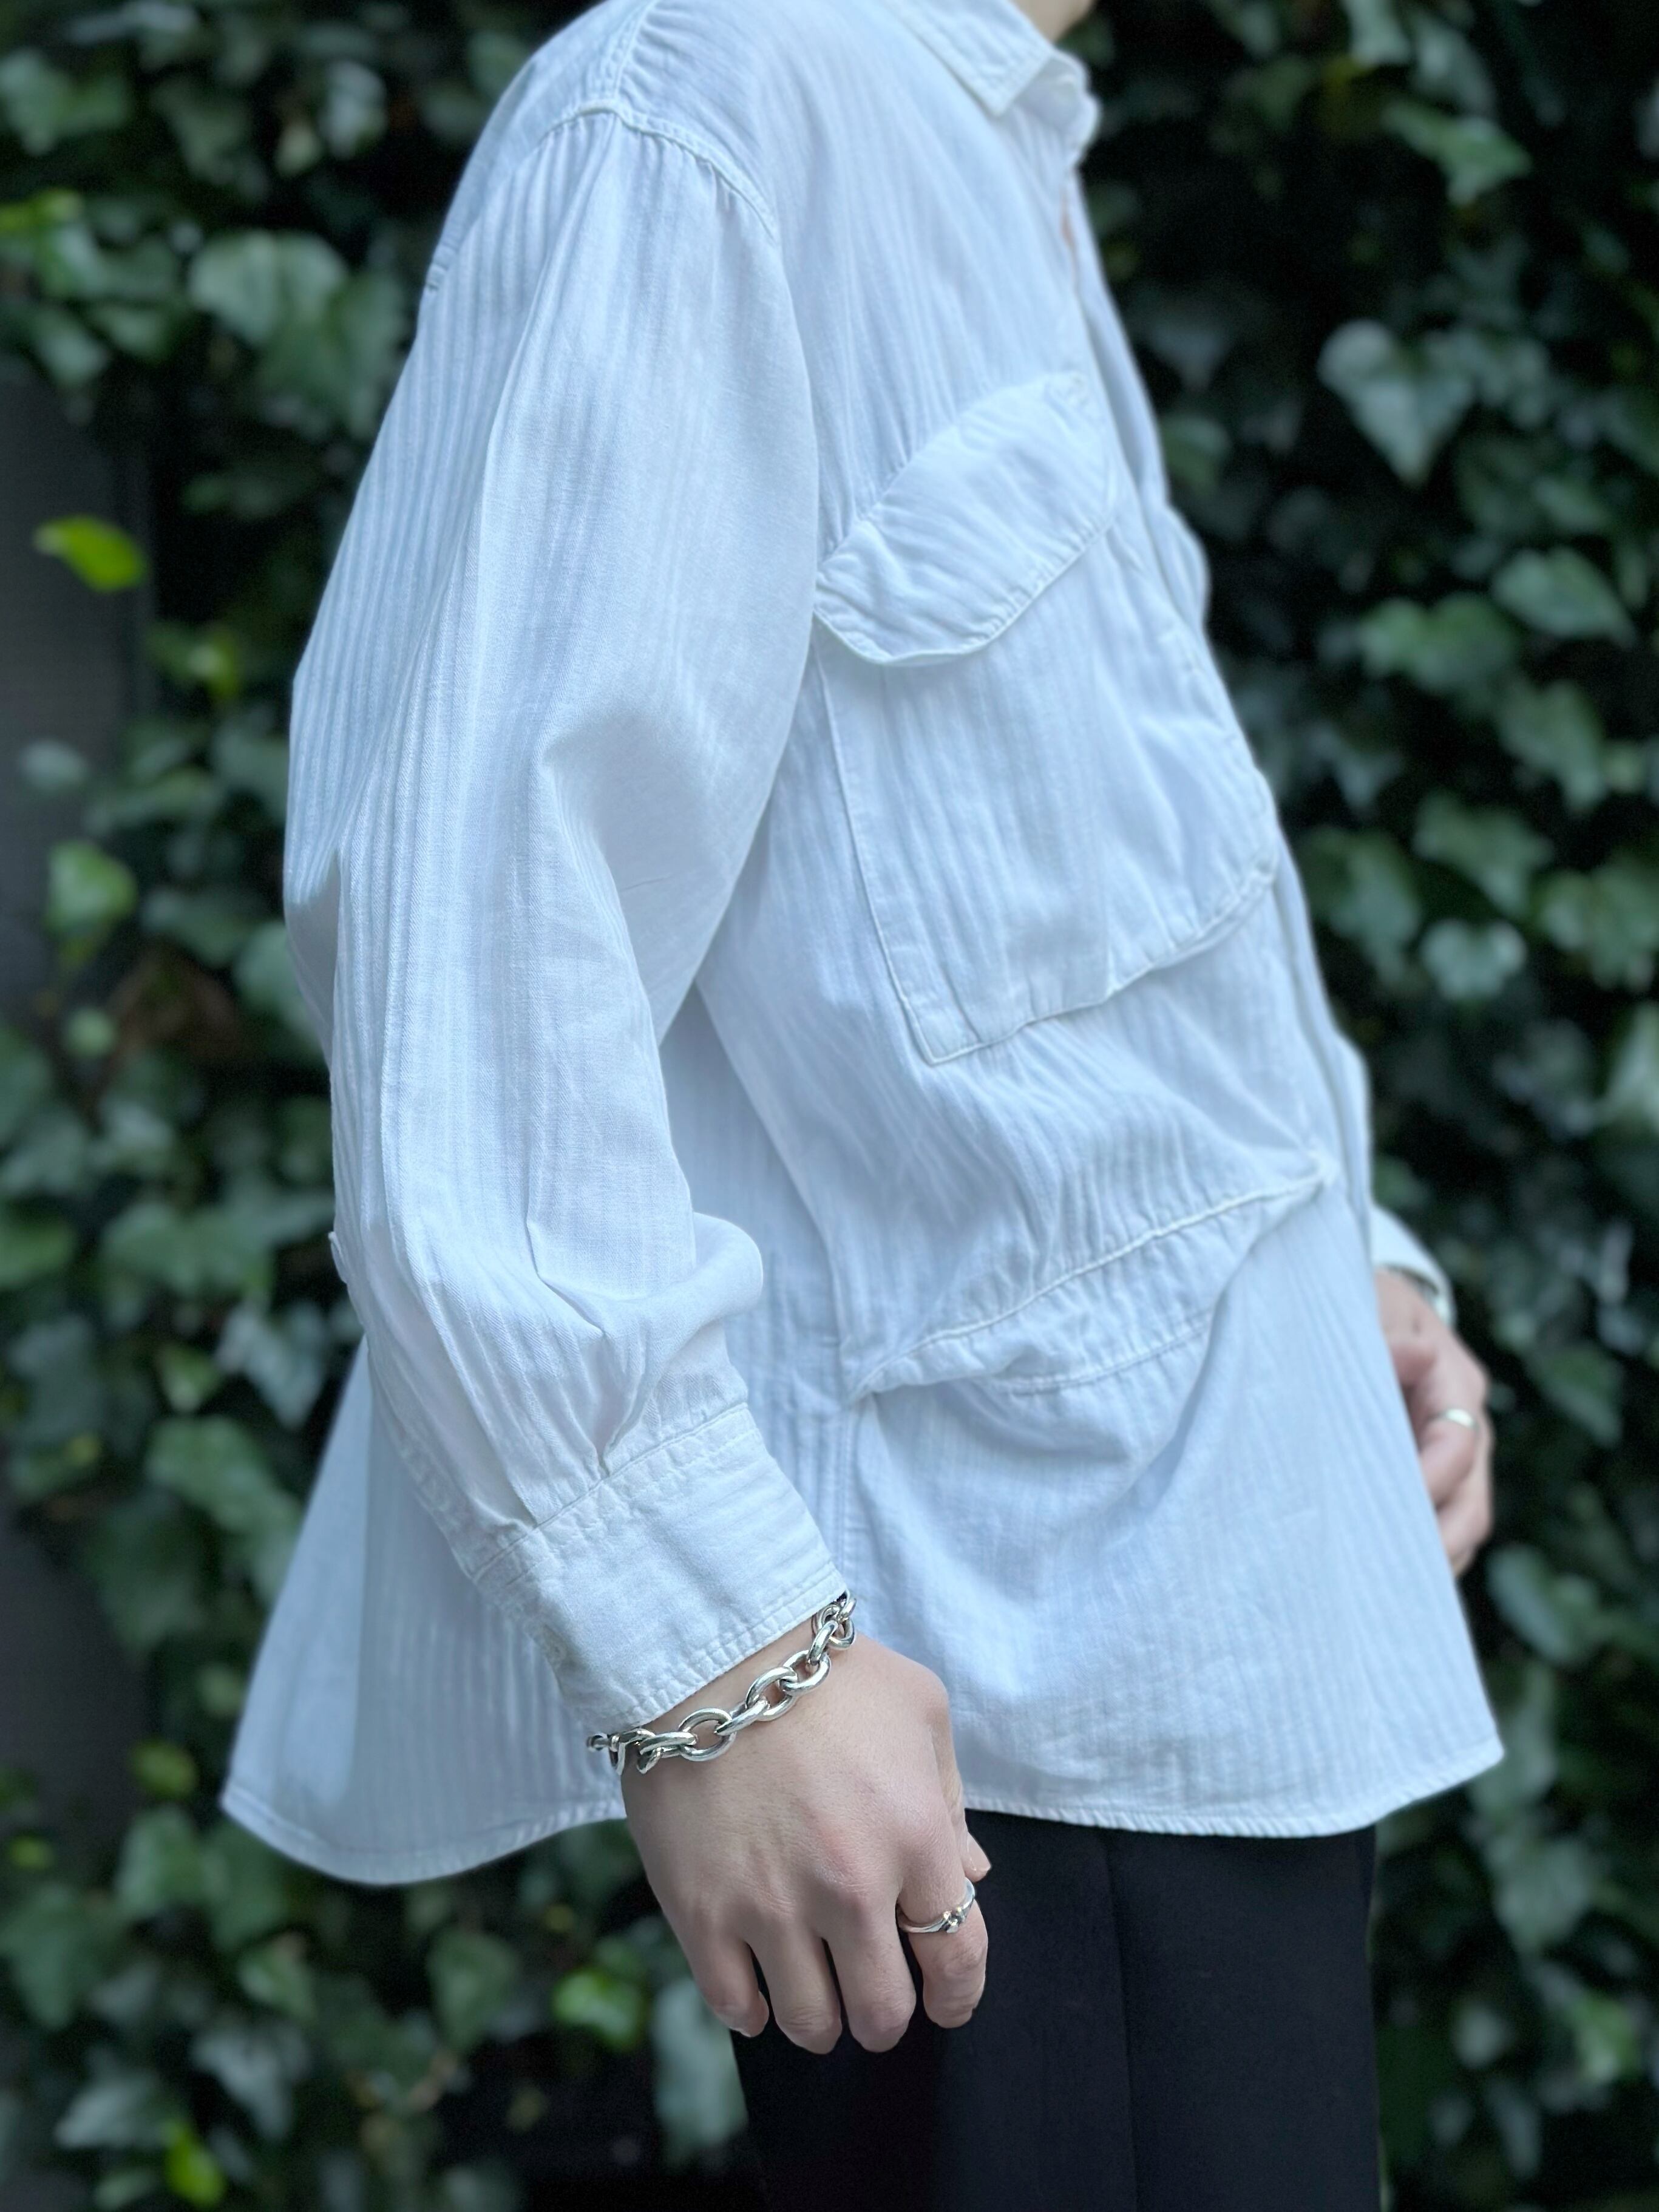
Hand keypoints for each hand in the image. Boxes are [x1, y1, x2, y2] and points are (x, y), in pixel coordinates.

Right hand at [620, 1617, 990, 2055]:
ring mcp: (771, 1905)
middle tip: (875, 1995)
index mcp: (914, 1836)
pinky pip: (734, 2004)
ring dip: (822, 2020)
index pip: (957, 1959)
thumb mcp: (920, 1709)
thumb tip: (971, 1876)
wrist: (714, 1651)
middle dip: (887, 2016)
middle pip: (883, 2010)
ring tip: (816, 1993)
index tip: (947, 2002)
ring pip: (810, 2022)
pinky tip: (758, 1988)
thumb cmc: (826, 1673)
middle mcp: (850, 1885)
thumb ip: (951, 1798)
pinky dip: (753, 2010)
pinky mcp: (703, 1912)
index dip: (959, 1997)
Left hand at [1374, 1267, 1494, 1576]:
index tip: (1381, 1514)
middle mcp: (1466, 1423)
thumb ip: (1383, 1334)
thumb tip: (1415, 1355)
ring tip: (1385, 1594)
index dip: (1425, 1483)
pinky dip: (1420, 1556)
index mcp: (1453, 1380)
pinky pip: (1440, 1527)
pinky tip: (1385, 1584)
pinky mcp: (1434, 1478)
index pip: (1455, 1444)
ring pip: (1463, 1523)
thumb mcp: (1369, 1305)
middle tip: (1388, 1579)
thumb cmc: (1363, 1307)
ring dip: (1431, 1558)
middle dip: (1437, 1542)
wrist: (1367, 1309)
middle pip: (1471, 1501)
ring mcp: (1456, 1456)